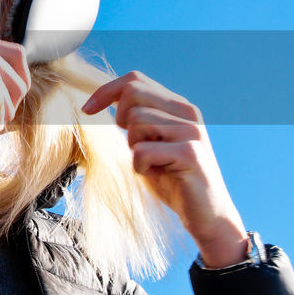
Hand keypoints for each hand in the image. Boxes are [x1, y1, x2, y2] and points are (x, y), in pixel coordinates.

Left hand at [82, 71, 248, 267]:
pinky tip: (158, 175)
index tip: (87, 110)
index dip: (106, 91)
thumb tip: (100, 101)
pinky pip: (142, 151)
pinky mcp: (190, 153)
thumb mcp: (149, 143)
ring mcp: (191, 131)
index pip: (135, 80)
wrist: (207, 214)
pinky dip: (140, 166)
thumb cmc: (172, 179)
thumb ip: (134, 121)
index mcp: (178, 106)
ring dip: (134, 149)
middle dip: (120, 121)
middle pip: (132, 95)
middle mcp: (188, 113)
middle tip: (136, 147)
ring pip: (135, 123)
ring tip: (153, 164)